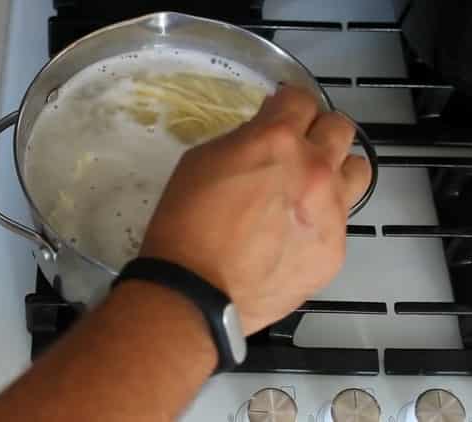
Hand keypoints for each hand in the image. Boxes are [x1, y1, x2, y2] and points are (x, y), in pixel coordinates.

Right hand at [140, 86, 370, 335]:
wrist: (195, 291)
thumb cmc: (185, 224)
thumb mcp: (201, 161)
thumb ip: (244, 141)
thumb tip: (262, 140)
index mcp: (276, 140)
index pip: (300, 98)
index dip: (285, 103)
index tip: (277, 112)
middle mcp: (314, 168)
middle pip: (339, 127)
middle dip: (315, 130)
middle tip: (293, 148)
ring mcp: (332, 211)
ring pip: (357, 169)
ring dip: (334, 169)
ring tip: (309, 187)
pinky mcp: (335, 249)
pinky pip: (340, 220)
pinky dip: (320, 218)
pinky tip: (292, 234)